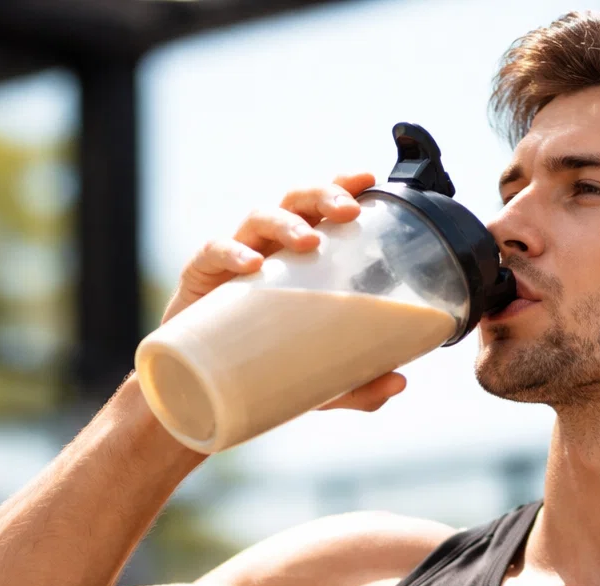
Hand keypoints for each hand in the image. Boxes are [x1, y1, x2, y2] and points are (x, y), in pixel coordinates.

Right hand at [160, 171, 406, 412]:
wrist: (204, 392)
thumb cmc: (265, 367)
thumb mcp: (318, 382)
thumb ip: (358, 383)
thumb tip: (398, 383)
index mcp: (301, 258)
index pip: (323, 208)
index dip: (344, 186)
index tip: (370, 180)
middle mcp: (270, 248)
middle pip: (296, 200)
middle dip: (323, 195)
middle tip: (349, 211)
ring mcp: (234, 259)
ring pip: (258, 218)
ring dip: (286, 223)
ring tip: (309, 240)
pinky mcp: (201, 278)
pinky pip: (213, 252)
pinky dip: (232, 252)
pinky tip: (252, 264)